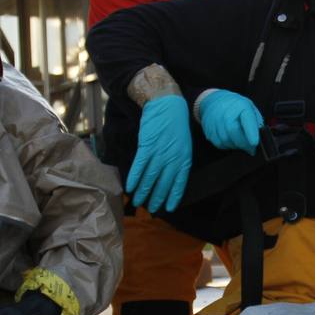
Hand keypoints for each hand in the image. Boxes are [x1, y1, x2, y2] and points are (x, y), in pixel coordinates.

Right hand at [127, 94, 190, 212]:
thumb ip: (178, 160)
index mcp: (184, 158)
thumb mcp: (184, 144)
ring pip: (150, 177)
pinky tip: (130, 187)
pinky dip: (134, 177)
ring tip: (138, 202)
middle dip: (156, 198)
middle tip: (150, 209)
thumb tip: (170, 176)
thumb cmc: (177, 124)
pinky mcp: (147, 145)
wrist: (168, 105)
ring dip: (143, 191)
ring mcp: (160, 152)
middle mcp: (173, 158)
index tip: (168, 208)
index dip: (172, 197)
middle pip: (163, 183)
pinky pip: (140, 166)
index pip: (179, 183)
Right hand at [197, 90, 261, 154]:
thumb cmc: (236, 106)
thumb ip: (256, 122)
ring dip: (236, 145)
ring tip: (240, 141)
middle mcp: (226, 112)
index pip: (246, 119)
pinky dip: (227, 145)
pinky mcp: (208, 130)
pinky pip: (219, 144)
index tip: (254, 143)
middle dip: (244, 144)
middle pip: (234, 132)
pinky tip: (231, 140)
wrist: (214, 100)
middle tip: (251, 148)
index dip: (251, 133)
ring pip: (226, 141)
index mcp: (241, 105)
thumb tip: (260, 138)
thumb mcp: (250, 108)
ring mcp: (215, 121)